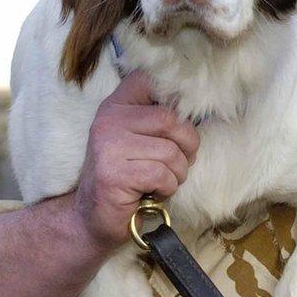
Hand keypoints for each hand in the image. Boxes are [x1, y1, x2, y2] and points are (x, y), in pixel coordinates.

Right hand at [73, 70, 199, 249]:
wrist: (94, 217)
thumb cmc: (129, 176)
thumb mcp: (141, 139)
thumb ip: (161, 118)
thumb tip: (201, 106)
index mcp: (117, 105)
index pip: (149, 79)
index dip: (175, 97)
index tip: (180, 121)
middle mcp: (109, 119)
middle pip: (172, 120)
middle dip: (187, 146)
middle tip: (178, 164)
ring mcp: (109, 146)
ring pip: (171, 152)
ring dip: (177, 173)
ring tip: (161, 181)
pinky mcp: (114, 174)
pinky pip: (162, 175)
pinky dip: (166, 188)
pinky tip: (152, 192)